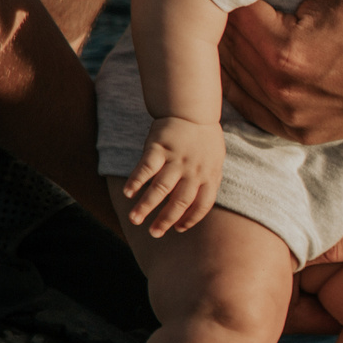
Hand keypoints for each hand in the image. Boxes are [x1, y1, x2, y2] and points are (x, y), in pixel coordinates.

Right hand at [122, 115, 225, 237]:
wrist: (192, 109)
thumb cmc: (203, 138)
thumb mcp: (214, 160)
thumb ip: (208, 181)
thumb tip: (196, 207)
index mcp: (210, 175)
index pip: (202, 205)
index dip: (190, 219)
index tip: (178, 229)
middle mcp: (194, 170)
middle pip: (179, 202)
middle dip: (165, 220)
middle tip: (153, 233)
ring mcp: (176, 159)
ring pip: (160, 189)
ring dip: (146, 206)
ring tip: (134, 219)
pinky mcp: (159, 147)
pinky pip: (146, 168)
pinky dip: (136, 181)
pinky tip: (128, 193)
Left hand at [217, 0, 342, 142]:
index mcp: (285, 50)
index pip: (228, 17)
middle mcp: (283, 90)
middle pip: (225, 52)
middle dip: (219, 25)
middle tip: (215, 1)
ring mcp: (293, 117)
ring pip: (234, 84)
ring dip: (226, 57)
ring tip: (226, 29)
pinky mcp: (303, 132)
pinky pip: (254, 111)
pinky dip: (244, 87)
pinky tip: (244, 63)